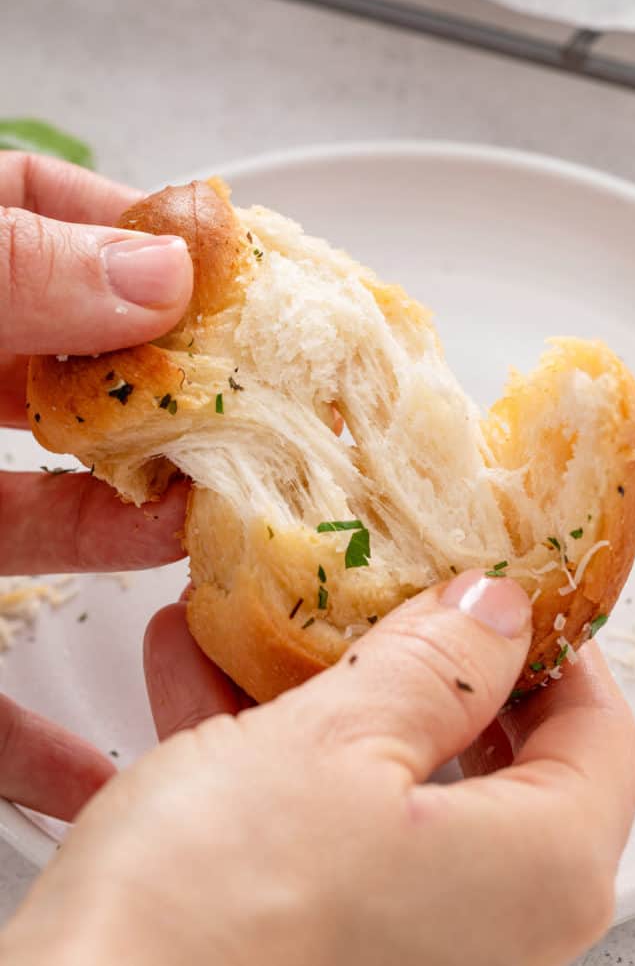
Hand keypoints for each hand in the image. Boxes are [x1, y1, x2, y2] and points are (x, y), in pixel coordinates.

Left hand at [0, 151, 192, 820]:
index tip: (233, 273)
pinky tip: (97, 763)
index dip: (142, 231)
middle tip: (254, 416)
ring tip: (215, 542)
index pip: (43, 214)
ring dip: (137, 533)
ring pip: (51, 514)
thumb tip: (157, 265)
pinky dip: (36, 734)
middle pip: (75, 371)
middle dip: (169, 393)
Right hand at [0, 571, 634, 965]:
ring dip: (321, 686)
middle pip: (494, 748)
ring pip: (391, 772)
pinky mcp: (326, 930)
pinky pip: (321, 814)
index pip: (599, 729)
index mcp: (540, 871)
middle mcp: (494, 921)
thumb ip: (438, 666)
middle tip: (380, 586)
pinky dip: (270, 743)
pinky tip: (198, 668)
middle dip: (419, 655)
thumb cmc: (214, 913)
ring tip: (259, 612)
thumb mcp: (338, 740)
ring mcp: (408, 930)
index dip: (550, 642)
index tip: (495, 581)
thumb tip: (496, 612)